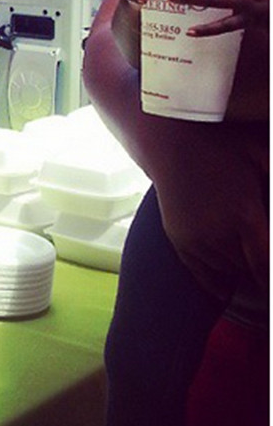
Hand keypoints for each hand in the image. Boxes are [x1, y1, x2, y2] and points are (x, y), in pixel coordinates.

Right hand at [150, 123, 267, 300]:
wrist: (164, 137)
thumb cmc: (220, 141)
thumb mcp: (262, 153)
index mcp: (243, 213)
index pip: (268, 268)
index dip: (272, 288)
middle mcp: (216, 233)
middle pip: (253, 273)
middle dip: (262, 269)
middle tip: (260, 247)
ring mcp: (194, 239)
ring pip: (232, 274)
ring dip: (245, 270)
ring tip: (246, 246)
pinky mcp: (179, 241)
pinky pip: (207, 276)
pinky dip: (223, 279)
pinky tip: (232, 271)